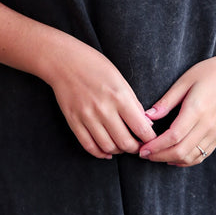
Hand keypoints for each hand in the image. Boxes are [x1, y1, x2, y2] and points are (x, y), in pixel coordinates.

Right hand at [45, 38, 155, 159]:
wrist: (64, 62)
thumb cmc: (95, 66)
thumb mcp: (121, 80)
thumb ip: (134, 104)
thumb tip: (146, 124)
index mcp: (120, 97)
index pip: (141, 128)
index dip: (150, 139)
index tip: (151, 140)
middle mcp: (104, 109)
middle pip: (125, 142)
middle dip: (135, 148)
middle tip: (138, 146)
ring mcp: (87, 117)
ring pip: (108, 147)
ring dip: (119, 151)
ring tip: (122, 147)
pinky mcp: (74, 121)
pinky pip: (88, 145)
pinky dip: (100, 153)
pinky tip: (107, 151)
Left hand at [138, 53, 215, 166]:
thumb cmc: (209, 74)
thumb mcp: (184, 81)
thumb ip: (166, 101)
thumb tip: (147, 116)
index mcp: (197, 110)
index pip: (173, 136)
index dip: (156, 146)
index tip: (142, 149)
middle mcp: (208, 125)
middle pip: (181, 151)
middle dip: (159, 156)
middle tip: (144, 154)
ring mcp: (215, 133)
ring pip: (191, 157)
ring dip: (171, 160)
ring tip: (155, 156)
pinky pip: (201, 155)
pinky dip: (185, 160)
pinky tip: (172, 158)